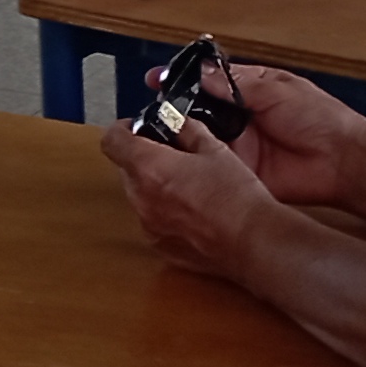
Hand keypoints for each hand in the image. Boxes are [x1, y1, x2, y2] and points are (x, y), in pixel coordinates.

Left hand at [97, 113, 283, 276]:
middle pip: (125, 168)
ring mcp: (148, 225)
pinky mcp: (160, 245)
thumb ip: (188, 130)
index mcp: (149, 168)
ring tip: (186, 183)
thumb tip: (176, 121)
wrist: (253, 241)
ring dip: (152, 185)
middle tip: (170, 154)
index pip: (112, 141)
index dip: (122, 130)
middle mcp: (141, 198)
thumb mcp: (215, 149)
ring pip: (138, 195)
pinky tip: (191, 209)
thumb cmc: (236, 197)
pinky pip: (151, 219)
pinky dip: (163, 210)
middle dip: (142, 157)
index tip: (135, 127)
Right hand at [163, 62, 360, 206]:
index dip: (183, 80)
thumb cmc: (319, 118)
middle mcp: (240, 118)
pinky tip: (172, 158)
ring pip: (200, 138)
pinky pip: (211, 165)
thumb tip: (201, 74)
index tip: (155, 79)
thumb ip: (235, 84)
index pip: (208, 82)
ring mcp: (238, 146)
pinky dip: (194, 161)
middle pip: (198, 111)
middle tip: (148, 111)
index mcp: (250, 92)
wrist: (342, 161)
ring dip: (180, 135)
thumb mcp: (275, 89)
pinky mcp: (240, 171)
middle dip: (174, 110)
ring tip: (151, 133)